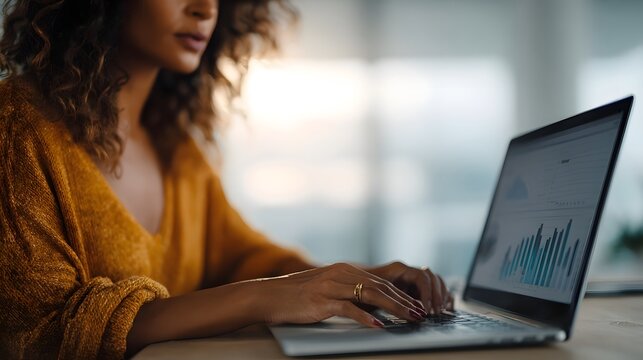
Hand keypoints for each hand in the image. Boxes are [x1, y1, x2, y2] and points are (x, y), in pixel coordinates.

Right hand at [254, 263, 427, 327]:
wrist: (270, 295)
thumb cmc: (298, 295)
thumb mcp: (328, 288)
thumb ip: (349, 292)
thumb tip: (374, 305)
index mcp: (344, 270)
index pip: (380, 282)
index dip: (400, 294)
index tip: (415, 306)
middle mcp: (341, 274)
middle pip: (380, 287)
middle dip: (403, 301)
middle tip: (420, 313)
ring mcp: (331, 286)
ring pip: (370, 295)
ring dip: (393, 308)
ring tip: (408, 318)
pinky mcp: (322, 300)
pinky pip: (349, 308)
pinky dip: (366, 317)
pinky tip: (378, 325)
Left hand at [367, 261, 453, 314]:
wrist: (353, 285)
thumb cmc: (360, 288)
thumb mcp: (370, 293)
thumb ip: (385, 299)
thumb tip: (400, 311)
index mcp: (399, 269)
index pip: (421, 277)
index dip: (427, 293)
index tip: (426, 309)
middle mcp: (408, 272)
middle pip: (432, 277)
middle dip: (437, 295)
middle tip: (435, 313)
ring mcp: (413, 279)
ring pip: (436, 281)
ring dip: (441, 296)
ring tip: (439, 312)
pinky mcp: (415, 288)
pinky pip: (435, 288)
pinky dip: (441, 296)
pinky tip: (445, 308)